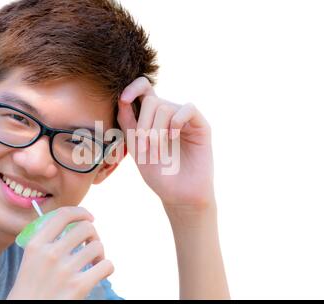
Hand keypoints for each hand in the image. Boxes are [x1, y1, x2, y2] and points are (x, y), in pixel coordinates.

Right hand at [7, 207, 113, 299]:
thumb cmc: (31, 288)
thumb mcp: (30, 259)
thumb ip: (47, 241)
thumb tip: (74, 224)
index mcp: (35, 245)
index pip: (63, 215)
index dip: (81, 212)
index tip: (89, 217)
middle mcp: (50, 254)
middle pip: (85, 228)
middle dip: (93, 235)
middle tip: (91, 245)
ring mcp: (64, 271)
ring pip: (97, 246)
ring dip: (100, 252)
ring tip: (95, 262)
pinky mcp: (78, 287)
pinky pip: (106, 265)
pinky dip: (107, 267)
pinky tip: (99, 273)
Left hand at [117, 77, 214, 213]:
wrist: (180, 196)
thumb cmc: (158, 175)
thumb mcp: (136, 149)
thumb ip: (128, 124)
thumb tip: (122, 98)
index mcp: (152, 118)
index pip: (144, 89)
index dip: (132, 87)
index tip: (123, 99)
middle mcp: (169, 114)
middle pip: (151, 100)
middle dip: (143, 124)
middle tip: (143, 147)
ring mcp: (185, 119)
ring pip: (166, 107)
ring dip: (156, 131)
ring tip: (157, 153)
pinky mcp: (201, 126)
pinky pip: (188, 109)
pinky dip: (177, 121)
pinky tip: (173, 136)